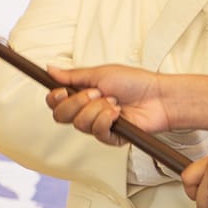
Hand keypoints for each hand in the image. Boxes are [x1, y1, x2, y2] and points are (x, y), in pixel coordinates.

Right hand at [46, 63, 172, 142]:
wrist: (157, 96)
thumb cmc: (134, 82)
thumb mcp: (99, 73)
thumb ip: (72, 75)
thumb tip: (50, 69)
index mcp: (82, 95)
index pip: (55, 103)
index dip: (54, 98)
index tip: (62, 91)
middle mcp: (86, 111)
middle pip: (61, 116)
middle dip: (77, 103)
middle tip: (96, 93)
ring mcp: (97, 125)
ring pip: (79, 124)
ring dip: (97, 109)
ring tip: (114, 101)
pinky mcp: (110, 138)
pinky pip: (97, 132)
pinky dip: (107, 119)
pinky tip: (118, 113)